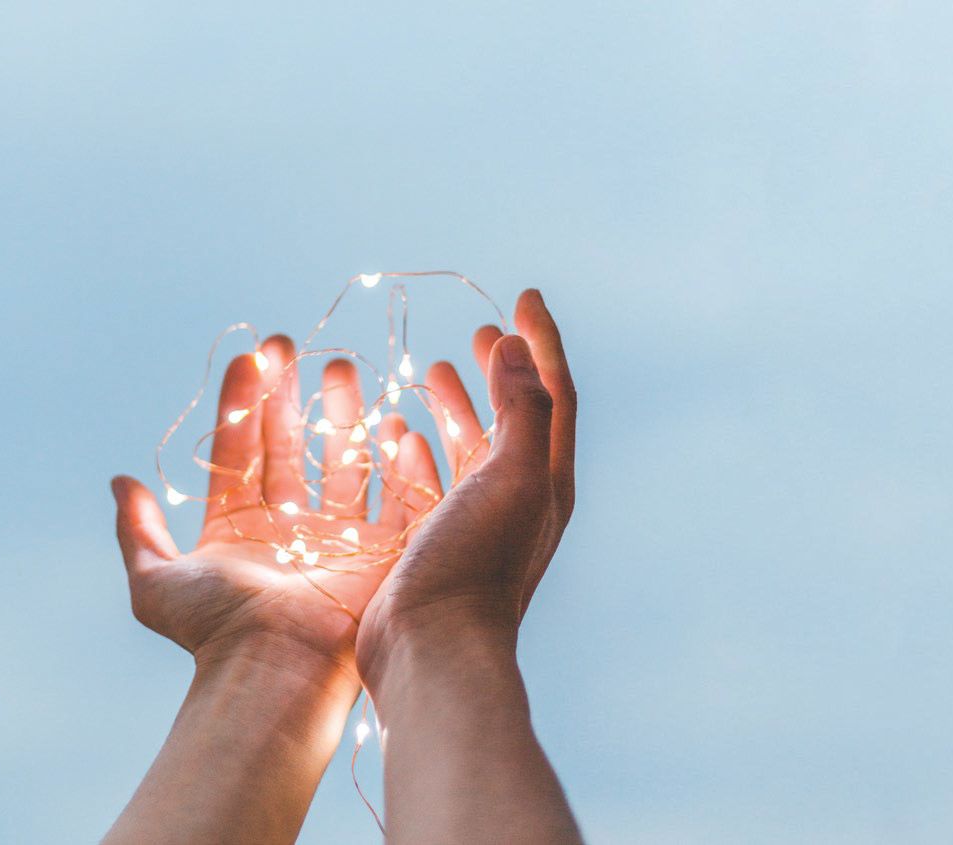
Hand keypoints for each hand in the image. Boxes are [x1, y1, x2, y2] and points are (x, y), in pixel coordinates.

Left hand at [111, 333, 442, 671]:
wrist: (278, 669)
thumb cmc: (218, 630)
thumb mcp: (156, 583)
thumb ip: (137, 532)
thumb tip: (119, 482)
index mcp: (240, 529)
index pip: (242, 450)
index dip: (244, 402)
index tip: (251, 356)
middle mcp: (289, 529)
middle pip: (291, 447)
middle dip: (290, 395)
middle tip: (292, 347)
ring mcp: (337, 538)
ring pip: (341, 461)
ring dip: (340, 415)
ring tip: (341, 368)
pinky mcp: (381, 551)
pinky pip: (394, 497)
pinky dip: (396, 462)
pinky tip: (393, 422)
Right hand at [356, 288, 575, 684]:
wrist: (434, 650)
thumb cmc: (475, 563)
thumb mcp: (513, 477)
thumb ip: (522, 408)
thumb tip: (516, 346)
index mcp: (546, 478)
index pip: (553, 392)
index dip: (542, 340)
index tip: (523, 295)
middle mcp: (518, 498)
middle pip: (514, 416)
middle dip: (500, 369)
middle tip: (480, 330)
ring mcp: (476, 522)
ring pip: (470, 446)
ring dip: (458, 404)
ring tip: (433, 368)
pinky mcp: (435, 541)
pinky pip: (432, 479)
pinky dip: (419, 449)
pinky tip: (398, 433)